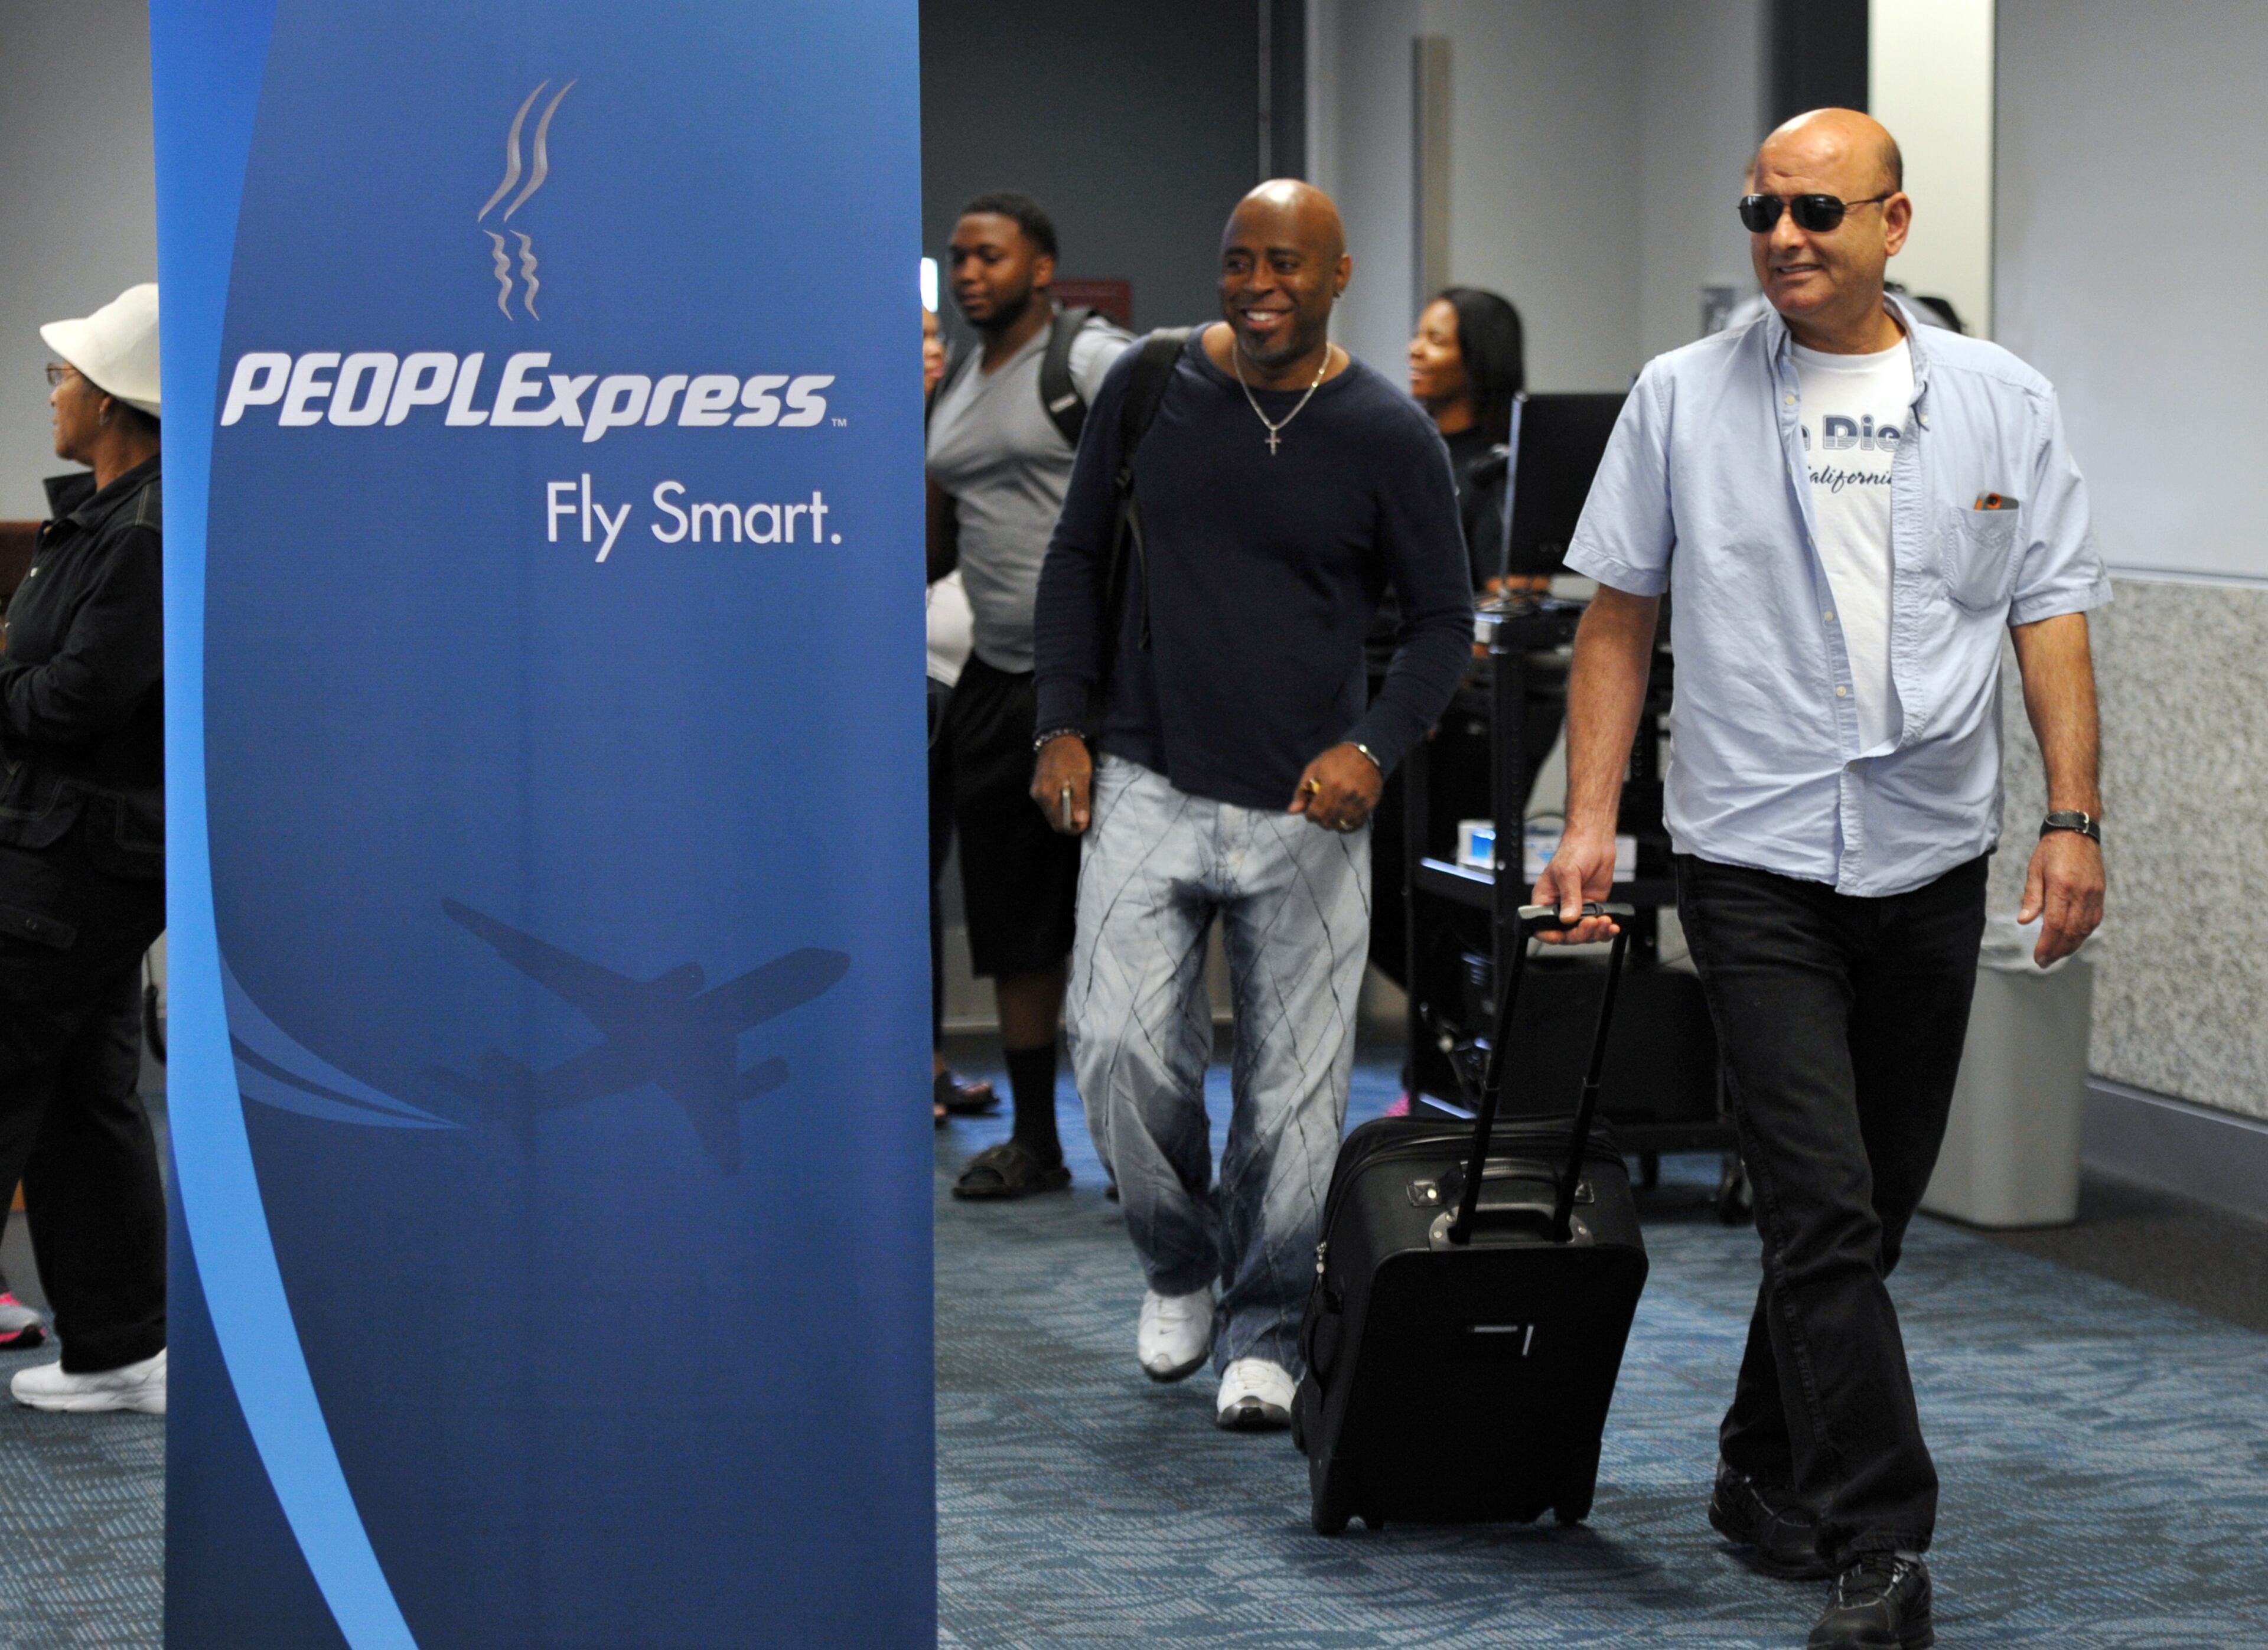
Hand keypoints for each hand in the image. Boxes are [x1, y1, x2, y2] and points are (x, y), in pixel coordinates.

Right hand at [1031, 735, 1093, 834]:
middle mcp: (1038, 795)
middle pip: (1054, 820)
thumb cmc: (1072, 755)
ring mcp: (1036, 791)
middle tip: (1085, 816)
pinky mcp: (1037, 787)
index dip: (1073, 828)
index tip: (1085, 824)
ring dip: (1065, 814)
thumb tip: (1081, 821)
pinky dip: (1060, 806)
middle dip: (1070, 822)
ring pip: (1051, 813)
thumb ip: (1080, 800)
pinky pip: (1049, 804)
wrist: (1058, 737)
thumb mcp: (1081, 777)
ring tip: (1079, 804)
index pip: (1059, 823)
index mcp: (1048, 794)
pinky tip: (1070, 796)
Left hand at [1287, 744, 1382, 831]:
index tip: (1310, 811)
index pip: (1316, 813)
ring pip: (1341, 825)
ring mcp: (1359, 802)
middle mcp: (1345, 795)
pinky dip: (1347, 826)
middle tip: (1321, 813)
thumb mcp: (1314, 768)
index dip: (1310, 816)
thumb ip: (1302, 790)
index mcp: (1330, 785)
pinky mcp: (1369, 805)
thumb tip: (1292, 811)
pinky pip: (1356, 824)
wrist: (1366, 753)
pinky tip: (1343, 819)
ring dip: (1333, 824)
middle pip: (1328, 821)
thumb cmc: (1337, 759)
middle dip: (1320, 820)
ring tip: (1331, 816)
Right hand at [1532, 826, 1621, 944]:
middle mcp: (1560, 907)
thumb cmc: (1574, 850)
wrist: (1595, 843)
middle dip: (1580, 933)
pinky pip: (1597, 927)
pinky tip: (1611, 925)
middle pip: (1566, 934)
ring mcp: (1577, 909)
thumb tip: (1568, 918)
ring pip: (1583, 934)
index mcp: (1545, 899)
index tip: (1563, 935)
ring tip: (1604, 921)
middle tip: (1590, 922)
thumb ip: (1569, 897)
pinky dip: (1605, 930)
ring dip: (1595, 933)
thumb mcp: (1568, 873)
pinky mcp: (1593, 908)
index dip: (1551, 935)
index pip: (1542, 926)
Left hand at [2019, 829, 2103, 965]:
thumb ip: (2031, 897)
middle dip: (2057, 951)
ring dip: (2071, 946)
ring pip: (2084, 929)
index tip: (2038, 957)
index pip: (2055, 924)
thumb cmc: (2051, 850)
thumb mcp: (2034, 870)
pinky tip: (2072, 941)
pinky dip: (2083, 934)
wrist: (2077, 832)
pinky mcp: (2101, 894)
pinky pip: (2094, 921)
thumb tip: (2024, 921)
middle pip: (2071, 931)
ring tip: (2055, 955)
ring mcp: (2094, 895)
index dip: (2047, 944)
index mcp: (2062, 887)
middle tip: (2044, 962)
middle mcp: (2082, 893)